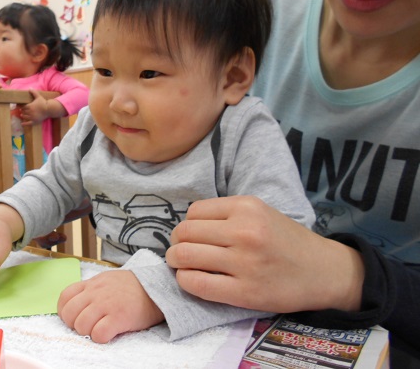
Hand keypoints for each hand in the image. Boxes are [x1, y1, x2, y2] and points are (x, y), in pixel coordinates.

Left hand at [20, 90, 49, 125]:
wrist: (49, 109)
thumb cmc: (43, 102)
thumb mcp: (38, 97)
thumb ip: (34, 92)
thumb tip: (30, 88)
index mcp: (30, 106)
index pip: (22, 107)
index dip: (21, 107)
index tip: (20, 107)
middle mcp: (30, 112)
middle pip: (23, 112)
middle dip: (22, 111)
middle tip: (21, 111)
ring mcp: (32, 117)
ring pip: (25, 117)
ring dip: (23, 116)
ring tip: (22, 115)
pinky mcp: (35, 121)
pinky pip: (28, 123)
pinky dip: (24, 124)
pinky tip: (22, 124)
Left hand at [57, 270, 163, 342]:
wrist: (156, 288)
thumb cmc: (131, 287)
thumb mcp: (107, 280)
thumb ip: (92, 288)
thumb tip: (78, 302)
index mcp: (92, 283)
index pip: (65, 297)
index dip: (65, 311)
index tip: (74, 317)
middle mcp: (96, 293)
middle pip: (69, 314)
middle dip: (74, 324)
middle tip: (88, 326)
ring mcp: (106, 304)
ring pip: (81, 325)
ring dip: (87, 332)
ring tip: (99, 329)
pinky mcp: (118, 317)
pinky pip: (98, 334)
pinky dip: (100, 337)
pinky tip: (109, 333)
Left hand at [166, 196, 363, 313]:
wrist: (323, 271)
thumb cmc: (286, 241)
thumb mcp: (260, 213)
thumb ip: (226, 215)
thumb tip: (184, 226)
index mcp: (247, 207)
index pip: (194, 212)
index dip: (186, 225)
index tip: (189, 235)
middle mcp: (245, 231)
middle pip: (185, 233)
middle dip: (176, 243)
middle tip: (179, 251)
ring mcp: (245, 262)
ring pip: (186, 256)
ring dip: (175, 261)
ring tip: (181, 265)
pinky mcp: (245, 292)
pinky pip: (197, 284)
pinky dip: (185, 281)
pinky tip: (191, 280)